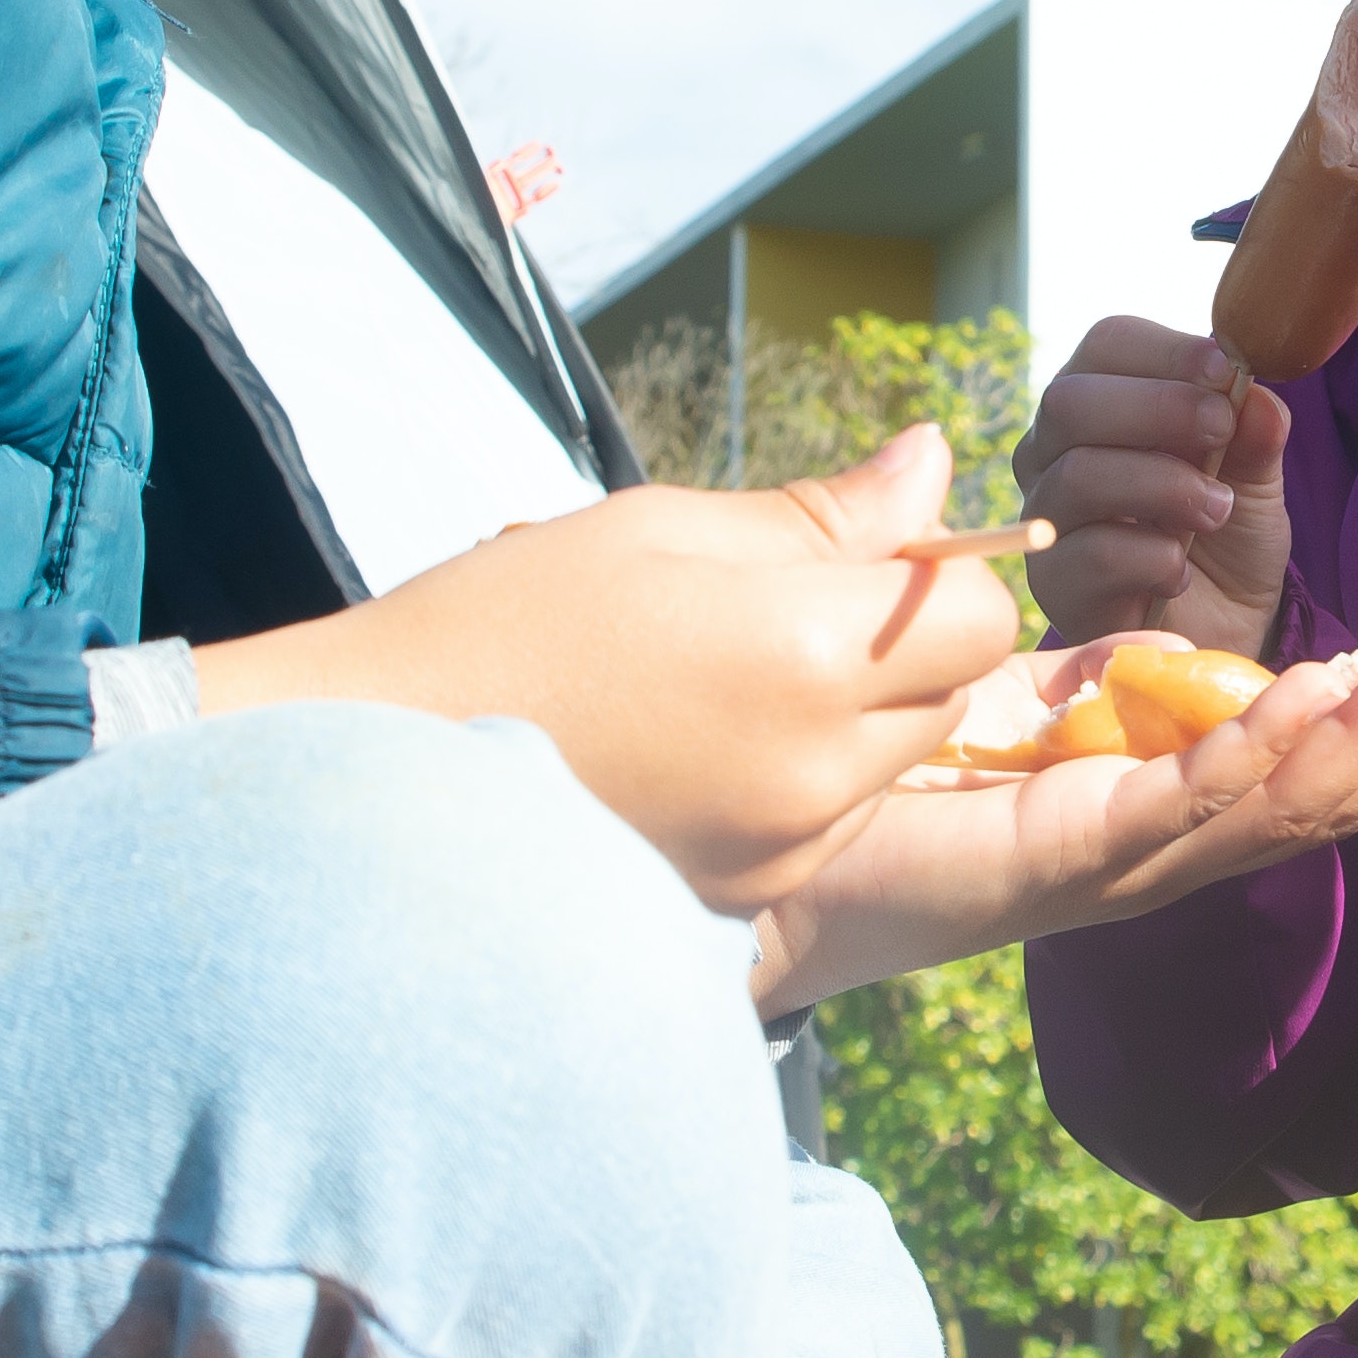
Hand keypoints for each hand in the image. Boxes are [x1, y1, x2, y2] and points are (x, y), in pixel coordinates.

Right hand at [191, 426, 1023, 914]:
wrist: (382, 764)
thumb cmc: (509, 620)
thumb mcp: (657, 529)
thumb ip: (818, 513)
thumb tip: (932, 460)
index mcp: (801, 650)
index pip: (975, 615)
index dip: (932, 577)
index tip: (859, 560)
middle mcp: (815, 765)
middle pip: (949, 696)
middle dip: (900, 650)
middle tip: (779, 616)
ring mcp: (783, 845)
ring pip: (894, 767)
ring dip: (854, 724)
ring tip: (723, 688)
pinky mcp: (747, 897)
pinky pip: (831, 827)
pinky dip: (802, 787)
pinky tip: (699, 754)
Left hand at [746, 622, 1357, 1011]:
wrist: (741, 860)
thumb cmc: (831, 766)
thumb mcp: (935, 660)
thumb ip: (1002, 609)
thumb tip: (1015, 514)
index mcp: (1127, 792)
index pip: (1278, 763)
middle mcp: (1138, 842)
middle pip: (1307, 802)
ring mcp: (1111, 860)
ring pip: (1270, 810)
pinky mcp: (1067, 858)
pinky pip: (1187, 804)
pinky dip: (1261, 751)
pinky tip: (1320, 699)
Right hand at [1016, 318, 1292, 653]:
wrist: (1222, 629)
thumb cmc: (1225, 535)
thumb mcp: (1254, 478)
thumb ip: (1253, 433)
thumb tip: (1255, 395)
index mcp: (1102, 402)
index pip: (1107, 345)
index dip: (1166, 351)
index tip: (1227, 371)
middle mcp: (1055, 451)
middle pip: (1070, 401)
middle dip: (1158, 408)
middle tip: (1221, 430)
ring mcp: (1047, 518)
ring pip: (1077, 475)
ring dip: (1163, 485)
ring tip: (1217, 510)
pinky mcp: (1054, 585)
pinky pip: (1087, 554)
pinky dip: (1151, 556)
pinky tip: (1181, 571)